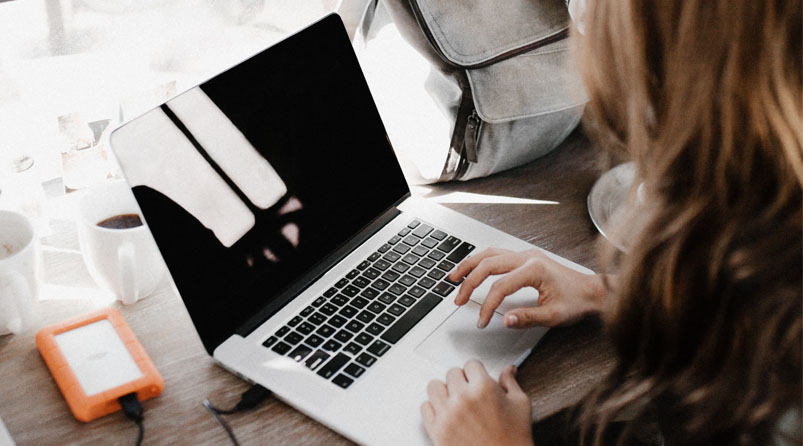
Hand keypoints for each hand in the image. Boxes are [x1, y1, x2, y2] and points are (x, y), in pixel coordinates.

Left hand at [421, 361, 533, 445]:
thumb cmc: (514, 438)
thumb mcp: (520, 405)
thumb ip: (510, 383)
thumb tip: (508, 369)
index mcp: (483, 388)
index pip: (471, 364)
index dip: (476, 372)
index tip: (478, 378)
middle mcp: (462, 398)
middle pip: (452, 373)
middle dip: (462, 380)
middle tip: (470, 392)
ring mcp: (447, 414)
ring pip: (434, 386)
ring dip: (444, 391)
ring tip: (455, 400)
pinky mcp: (437, 430)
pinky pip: (425, 407)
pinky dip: (434, 408)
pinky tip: (446, 413)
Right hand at [449, 248, 606, 328]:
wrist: (592, 291)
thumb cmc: (577, 301)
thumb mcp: (554, 316)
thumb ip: (527, 318)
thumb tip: (505, 320)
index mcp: (534, 269)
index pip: (500, 287)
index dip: (487, 305)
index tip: (482, 321)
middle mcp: (528, 257)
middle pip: (488, 264)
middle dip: (469, 283)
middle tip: (458, 300)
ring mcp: (526, 255)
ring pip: (489, 254)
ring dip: (470, 265)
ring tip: (454, 277)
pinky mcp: (526, 257)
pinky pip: (497, 254)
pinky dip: (481, 261)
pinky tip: (472, 269)